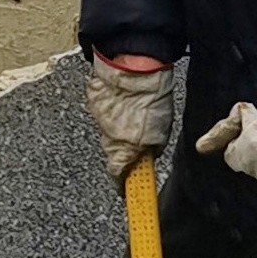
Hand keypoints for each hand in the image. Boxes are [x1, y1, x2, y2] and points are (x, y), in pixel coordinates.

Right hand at [86, 54, 174, 185]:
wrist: (134, 68)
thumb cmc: (150, 99)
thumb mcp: (161, 133)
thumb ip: (152, 149)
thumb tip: (148, 154)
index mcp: (123, 151)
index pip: (117, 177)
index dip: (123, 184)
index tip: (128, 189)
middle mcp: (106, 139)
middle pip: (114, 153)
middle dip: (126, 152)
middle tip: (139, 142)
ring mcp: (98, 120)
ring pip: (109, 132)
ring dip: (121, 129)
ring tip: (136, 116)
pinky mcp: (94, 102)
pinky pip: (105, 114)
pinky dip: (114, 112)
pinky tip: (127, 103)